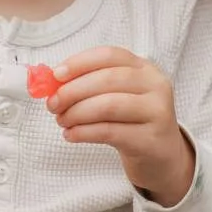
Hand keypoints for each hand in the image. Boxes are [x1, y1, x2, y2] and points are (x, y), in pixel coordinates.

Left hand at [43, 46, 194, 207]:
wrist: (160, 156)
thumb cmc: (131, 122)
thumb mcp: (117, 97)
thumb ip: (89, 85)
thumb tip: (51, 83)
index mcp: (145, 68)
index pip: (110, 55)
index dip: (80, 62)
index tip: (56, 75)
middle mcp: (155, 86)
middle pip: (107, 79)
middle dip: (73, 91)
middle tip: (53, 104)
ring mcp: (157, 112)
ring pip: (108, 105)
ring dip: (76, 113)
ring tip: (62, 121)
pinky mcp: (150, 140)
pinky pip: (109, 132)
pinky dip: (83, 132)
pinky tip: (71, 135)